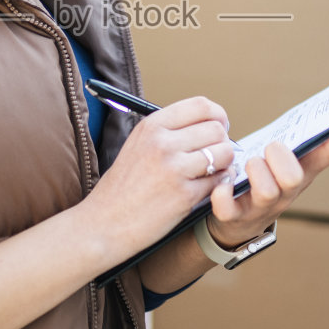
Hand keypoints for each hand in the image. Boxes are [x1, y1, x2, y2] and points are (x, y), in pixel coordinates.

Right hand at [83, 96, 237, 258]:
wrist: (104, 223)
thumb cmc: (123, 187)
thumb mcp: (138, 145)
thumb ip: (169, 132)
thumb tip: (209, 123)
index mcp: (152, 126)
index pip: (201, 105)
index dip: (217, 116)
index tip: (218, 127)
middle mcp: (162, 143)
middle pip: (216, 128)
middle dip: (221, 142)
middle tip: (214, 155)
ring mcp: (174, 169)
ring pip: (224, 153)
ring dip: (224, 163)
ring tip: (211, 172)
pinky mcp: (184, 195)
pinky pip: (220, 180)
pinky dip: (218, 185)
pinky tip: (205, 188)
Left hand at [204, 115, 328, 250]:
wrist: (234, 223)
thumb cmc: (259, 180)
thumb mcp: (279, 161)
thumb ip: (294, 139)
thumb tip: (318, 108)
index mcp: (299, 174)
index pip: (327, 155)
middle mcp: (285, 194)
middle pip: (294, 178)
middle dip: (279, 157)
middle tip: (267, 150)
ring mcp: (261, 207)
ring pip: (268, 190)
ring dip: (254, 171)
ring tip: (244, 166)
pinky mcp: (234, 218)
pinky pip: (229, 207)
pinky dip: (223, 193)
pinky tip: (222, 185)